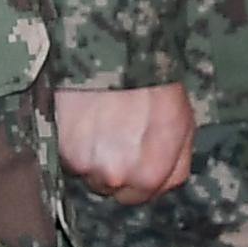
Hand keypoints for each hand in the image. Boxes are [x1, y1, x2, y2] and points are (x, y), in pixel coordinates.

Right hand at [54, 81, 195, 201]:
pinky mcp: (65, 151)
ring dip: (88, 154)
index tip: (134, 152)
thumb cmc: (155, 81)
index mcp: (155, 173)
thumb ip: (174, 162)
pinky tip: (83, 117)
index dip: (138, 175)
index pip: (142, 196)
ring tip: (98, 118)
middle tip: (114, 130)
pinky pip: (66, 156)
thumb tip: (160, 183)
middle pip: (110, 187)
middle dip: (112, 165)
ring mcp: (90, 166)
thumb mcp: (182, 121)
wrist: (120, 50)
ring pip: (85, 172)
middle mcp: (122, 177)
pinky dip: (70, 141)